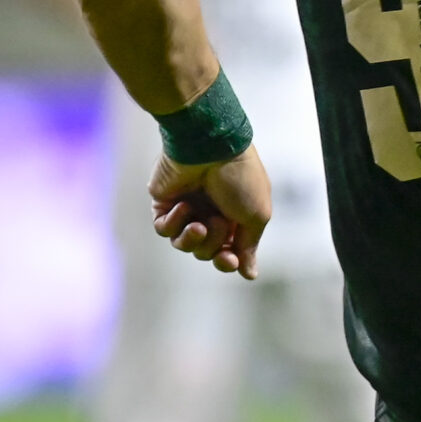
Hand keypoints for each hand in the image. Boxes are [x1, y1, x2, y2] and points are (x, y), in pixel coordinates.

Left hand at [149, 146, 272, 277]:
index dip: (227, 261)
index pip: (229, 252)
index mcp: (235, 216)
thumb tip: (250, 274)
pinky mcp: (164, 203)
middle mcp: (211, 213)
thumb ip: (249, 247)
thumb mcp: (256, 215)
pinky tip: (183, 206)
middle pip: (206, 252)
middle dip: (212, 244)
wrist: (211, 147)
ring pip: (183, 244)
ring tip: (198, 225)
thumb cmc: (240, 178)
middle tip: (216, 223)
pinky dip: (173, 223)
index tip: (230, 259)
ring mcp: (187, 208)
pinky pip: (164, 229)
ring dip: (192, 239)